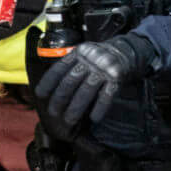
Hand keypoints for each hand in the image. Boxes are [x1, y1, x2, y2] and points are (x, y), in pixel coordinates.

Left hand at [34, 35, 150, 135]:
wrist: (130, 50)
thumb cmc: (102, 58)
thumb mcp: (85, 56)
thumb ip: (72, 66)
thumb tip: (52, 89)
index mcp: (79, 53)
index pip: (59, 68)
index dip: (48, 82)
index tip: (40, 95)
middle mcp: (90, 59)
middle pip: (70, 81)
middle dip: (60, 99)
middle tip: (53, 112)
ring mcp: (104, 67)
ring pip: (86, 90)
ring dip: (76, 108)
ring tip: (69, 120)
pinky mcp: (118, 76)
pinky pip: (107, 94)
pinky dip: (100, 108)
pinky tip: (94, 118)